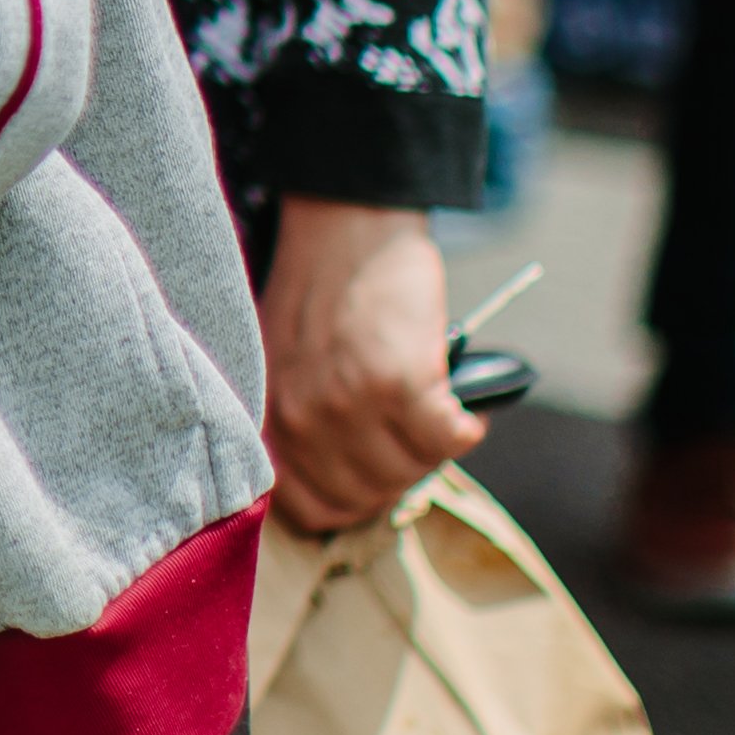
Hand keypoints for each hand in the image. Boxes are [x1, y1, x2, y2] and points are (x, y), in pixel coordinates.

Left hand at [258, 195, 480, 533]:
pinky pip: (449, 440)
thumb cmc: (319, 293)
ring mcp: (349, 403)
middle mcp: (302, 419)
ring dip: (432, 449)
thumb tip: (338, 483)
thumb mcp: (281, 367)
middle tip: (410, 436)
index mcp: (268, 419)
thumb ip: (295, 426)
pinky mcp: (402, 383)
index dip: (351, 498)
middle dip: (398, 473)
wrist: (348, 225)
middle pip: (367, 496)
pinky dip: (466, 427)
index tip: (373, 475)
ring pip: (412, 471)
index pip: (311, 509)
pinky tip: (461, 403)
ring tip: (431, 409)